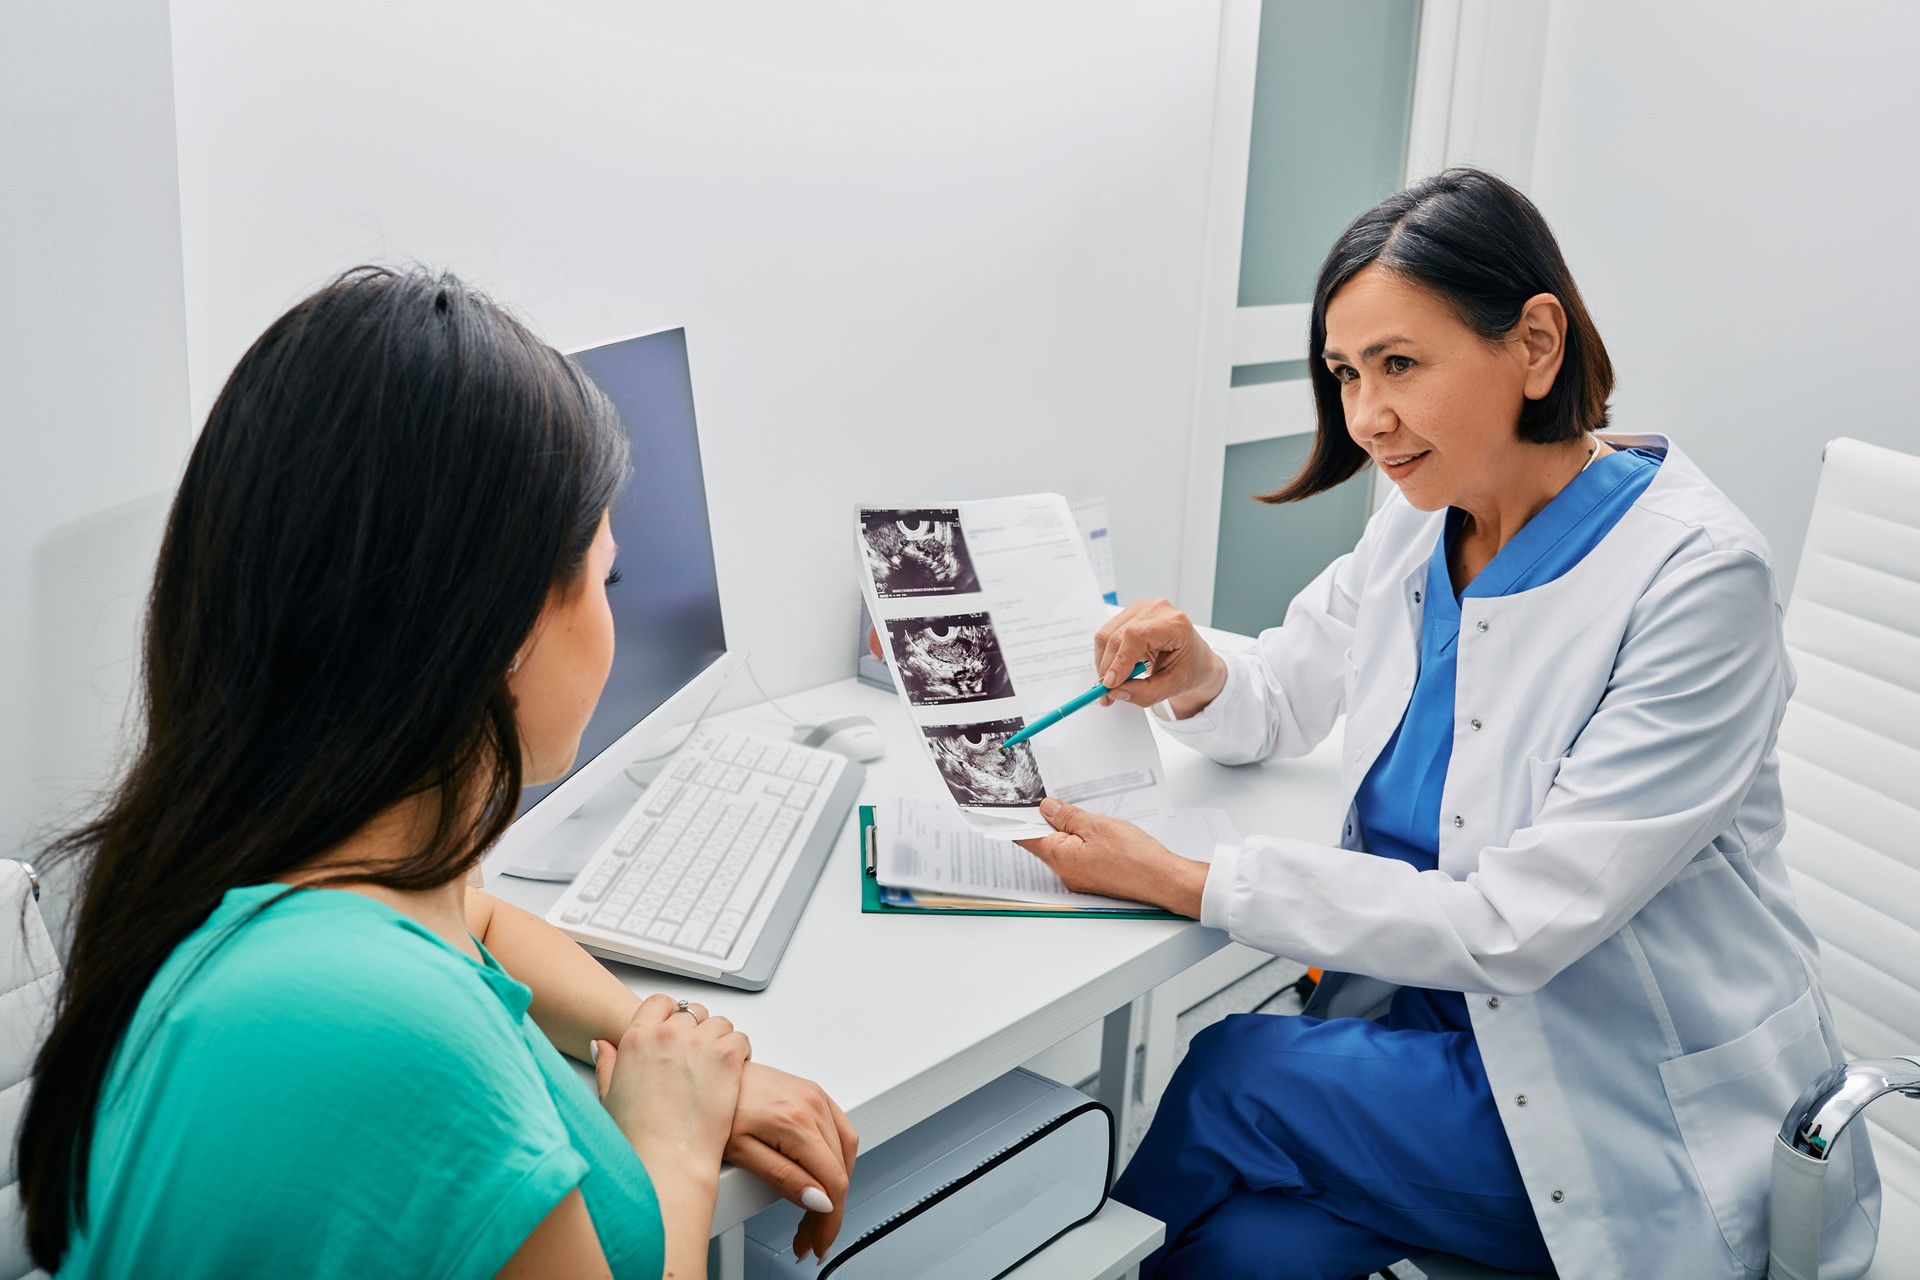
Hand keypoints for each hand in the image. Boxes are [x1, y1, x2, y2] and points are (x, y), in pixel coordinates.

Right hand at [594, 994, 750, 1185]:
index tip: (678, 1029)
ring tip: (717, 1067)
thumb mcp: (609, 1096)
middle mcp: (668, 1034)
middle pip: (692, 1013)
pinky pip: (740, 1039)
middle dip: (697, 1031)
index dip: (671, 1015)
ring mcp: (699, 1043)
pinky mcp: (726, 1057)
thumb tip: (603, 1045)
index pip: (659, 1003)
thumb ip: (608, 1063)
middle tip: (699, 1057)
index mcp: (637, 1038)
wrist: (666, 1160)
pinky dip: (741, 1052)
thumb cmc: (638, 1138)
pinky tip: (733, 1071)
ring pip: (720, 1023)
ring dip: (720, 1040)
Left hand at [727, 1063, 859, 1261]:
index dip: (829, 1221)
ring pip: (845, 1151)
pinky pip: (841, 1128)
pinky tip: (823, 1172)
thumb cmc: (717, 1105)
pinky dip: (838, 1156)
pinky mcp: (813, 1091)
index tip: (819, 1242)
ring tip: (814, 1209)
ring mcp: (815, 1095)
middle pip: (840, 1170)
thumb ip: (784, 1178)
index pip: (832, 1182)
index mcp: (796, 1121)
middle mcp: (813, 1104)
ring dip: (835, 1184)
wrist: (707, 1069)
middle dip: (828, 1210)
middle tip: (808, 1235)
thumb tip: (819, 1200)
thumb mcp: (742, 1151)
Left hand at [1016, 797, 1207, 917]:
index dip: (1017, 819)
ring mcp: (1080, 878)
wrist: (1164, 880)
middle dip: (1046, 820)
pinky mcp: (1094, 878)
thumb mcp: (1096, 825)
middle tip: (1052, 798)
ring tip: (1080, 812)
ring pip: (1063, 848)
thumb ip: (1067, 816)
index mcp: (1059, 858)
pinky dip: (1081, 840)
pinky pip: (1078, 855)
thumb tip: (1047, 807)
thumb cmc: (1134, 856)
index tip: (1011, 804)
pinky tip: (1094, 829)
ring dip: (1066, 829)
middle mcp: (1065, 872)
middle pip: (1044, 842)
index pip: (1026, 837)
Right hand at [1093, 599, 1226, 717]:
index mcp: (1176, 624)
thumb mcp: (1173, 687)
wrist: (1197, 660)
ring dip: (1104, 663)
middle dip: (1108, 668)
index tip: (1112, 684)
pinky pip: (1107, 635)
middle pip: (1117, 636)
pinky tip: (1116, 671)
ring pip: (1107, 635)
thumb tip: (1115, 692)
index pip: (1136, 636)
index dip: (1120, 661)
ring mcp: (1142, 608)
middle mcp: (1157, 609)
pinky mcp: (1131, 614)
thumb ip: (1145, 693)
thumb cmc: (1191, 669)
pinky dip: (1106, 657)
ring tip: (1112, 684)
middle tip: (1107, 694)